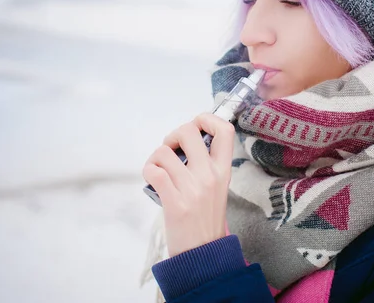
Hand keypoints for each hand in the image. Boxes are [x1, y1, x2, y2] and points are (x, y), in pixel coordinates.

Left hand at [142, 113, 234, 256]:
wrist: (203, 254)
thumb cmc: (205, 218)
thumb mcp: (217, 188)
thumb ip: (206, 164)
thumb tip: (185, 140)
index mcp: (223, 171)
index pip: (225, 130)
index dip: (207, 118)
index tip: (196, 127)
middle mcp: (210, 175)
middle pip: (189, 130)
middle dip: (173, 134)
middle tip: (171, 149)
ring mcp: (192, 188)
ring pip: (165, 151)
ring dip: (155, 157)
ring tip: (158, 169)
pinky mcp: (174, 201)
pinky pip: (154, 171)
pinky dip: (148, 171)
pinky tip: (152, 179)